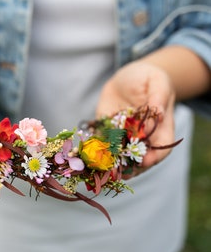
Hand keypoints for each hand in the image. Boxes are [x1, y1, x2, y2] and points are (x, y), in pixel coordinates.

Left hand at [96, 61, 175, 176]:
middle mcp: (143, 137)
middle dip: (131, 167)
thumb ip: (158, 97)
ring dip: (113, 165)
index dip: (155, 157)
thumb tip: (158, 113)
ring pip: (121, 157)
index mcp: (160, 128)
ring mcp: (125, 137)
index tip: (144, 161)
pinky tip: (89, 158)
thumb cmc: (147, 78)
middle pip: (140, 159)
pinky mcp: (108, 133)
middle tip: (119, 173)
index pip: (162, 148)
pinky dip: (97, 153)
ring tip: (103, 171)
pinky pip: (103, 145)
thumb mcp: (156, 81)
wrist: (127, 78)